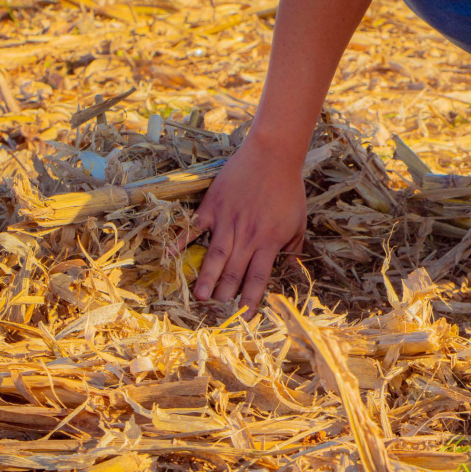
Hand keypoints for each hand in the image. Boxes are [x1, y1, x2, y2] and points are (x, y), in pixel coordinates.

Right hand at [181, 138, 306, 317]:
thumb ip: (293, 247)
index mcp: (269, 241)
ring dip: (207, 277)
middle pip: (234, 270)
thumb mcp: (299, 221)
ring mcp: (227, 220)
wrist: (272, 156)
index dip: (252, 298)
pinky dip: (182, 241)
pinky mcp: (213, 205)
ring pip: (215, 255)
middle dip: (225, 293)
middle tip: (217, 310)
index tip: (244, 315)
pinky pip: (195, 227)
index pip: (259, 276)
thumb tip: (291, 268)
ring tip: (200, 296)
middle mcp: (247, 235)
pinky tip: (171, 256)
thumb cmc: (288, 190)